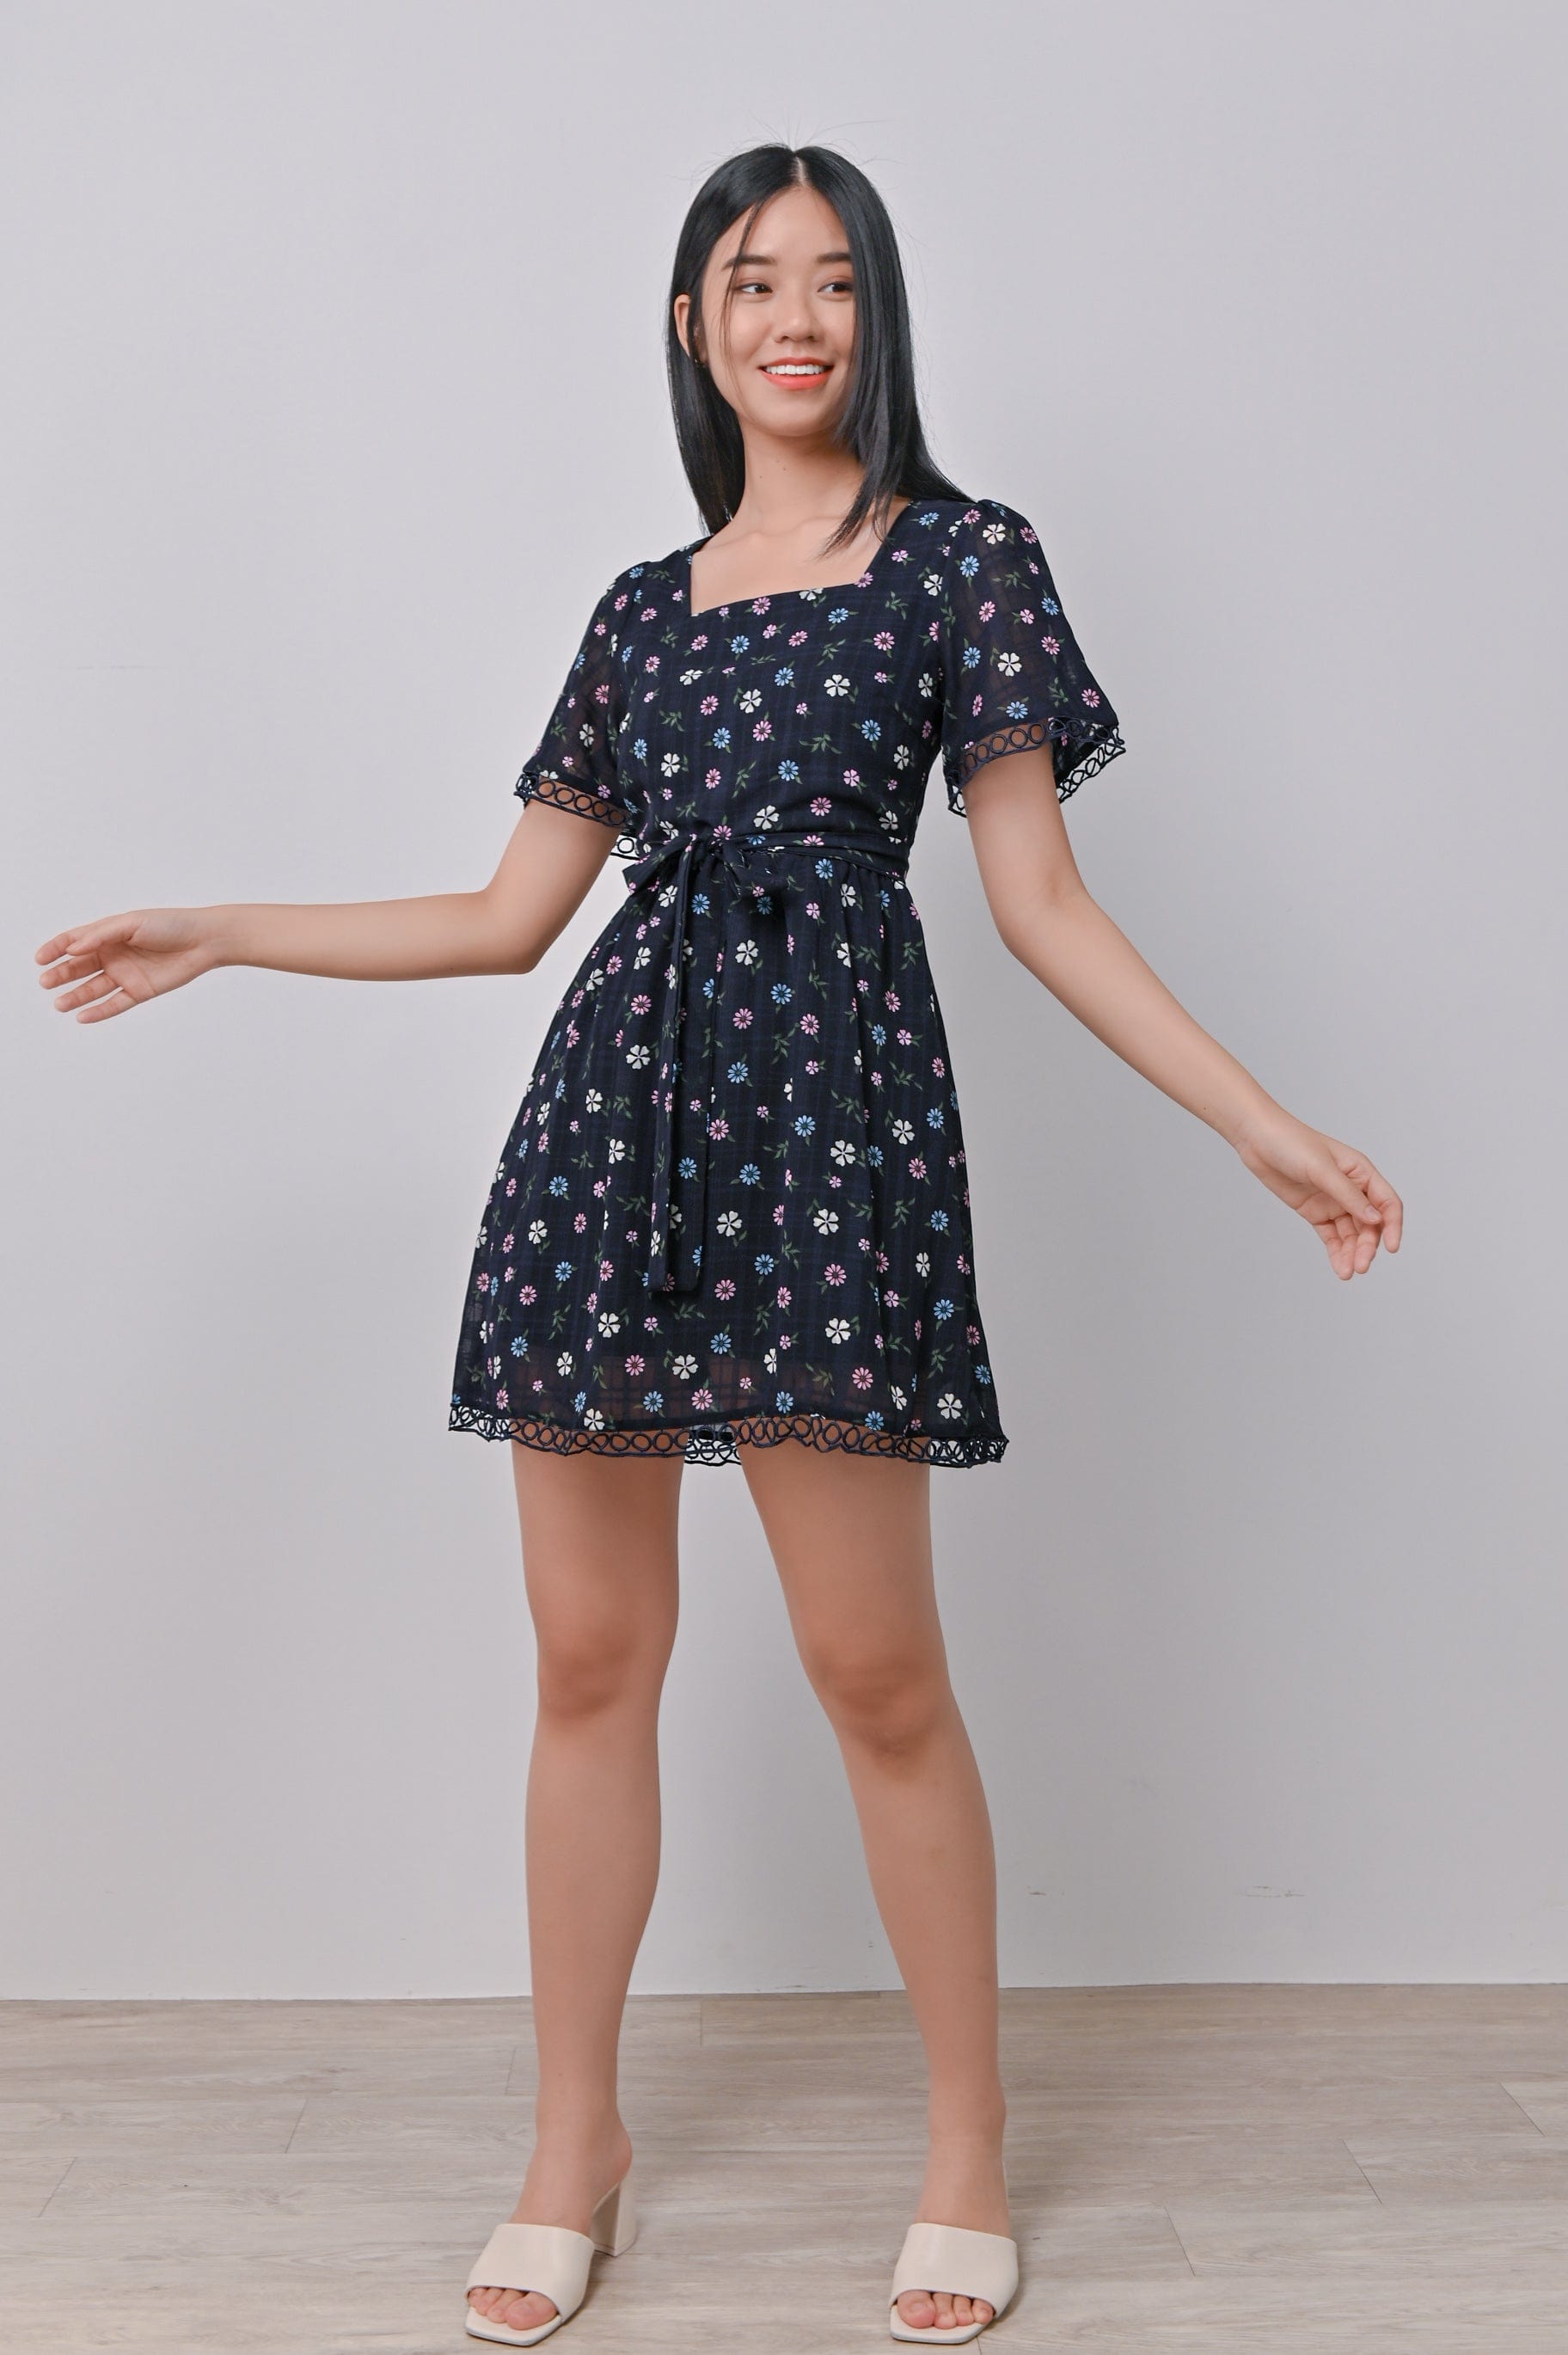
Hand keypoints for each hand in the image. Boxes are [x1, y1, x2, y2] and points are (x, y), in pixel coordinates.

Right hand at [35, 907, 223, 1022]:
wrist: (203, 941)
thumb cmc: (170, 925)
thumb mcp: (131, 923)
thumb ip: (100, 935)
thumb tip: (72, 948)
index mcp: (108, 934)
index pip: (74, 941)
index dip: (55, 949)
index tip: (40, 959)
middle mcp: (114, 954)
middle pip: (80, 967)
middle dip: (61, 974)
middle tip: (45, 982)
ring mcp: (126, 974)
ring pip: (93, 988)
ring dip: (75, 996)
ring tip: (58, 1003)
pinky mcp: (140, 991)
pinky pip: (115, 1004)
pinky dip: (98, 1011)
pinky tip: (82, 1016)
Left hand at [1231, 1104, 1401, 1278]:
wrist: (1257, 1140)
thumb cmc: (1291, 1143)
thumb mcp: (1322, 1169)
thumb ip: (1348, 1195)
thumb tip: (1376, 1219)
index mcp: (1361, 1172)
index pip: (1387, 1203)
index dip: (1393, 1226)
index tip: (1391, 1247)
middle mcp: (1352, 1189)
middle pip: (1370, 1224)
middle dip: (1368, 1246)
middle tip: (1361, 1266)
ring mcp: (1333, 1202)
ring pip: (1351, 1234)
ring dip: (1352, 1253)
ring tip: (1348, 1272)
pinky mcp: (1315, 1212)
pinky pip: (1332, 1236)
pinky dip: (1337, 1252)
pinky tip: (1340, 1268)